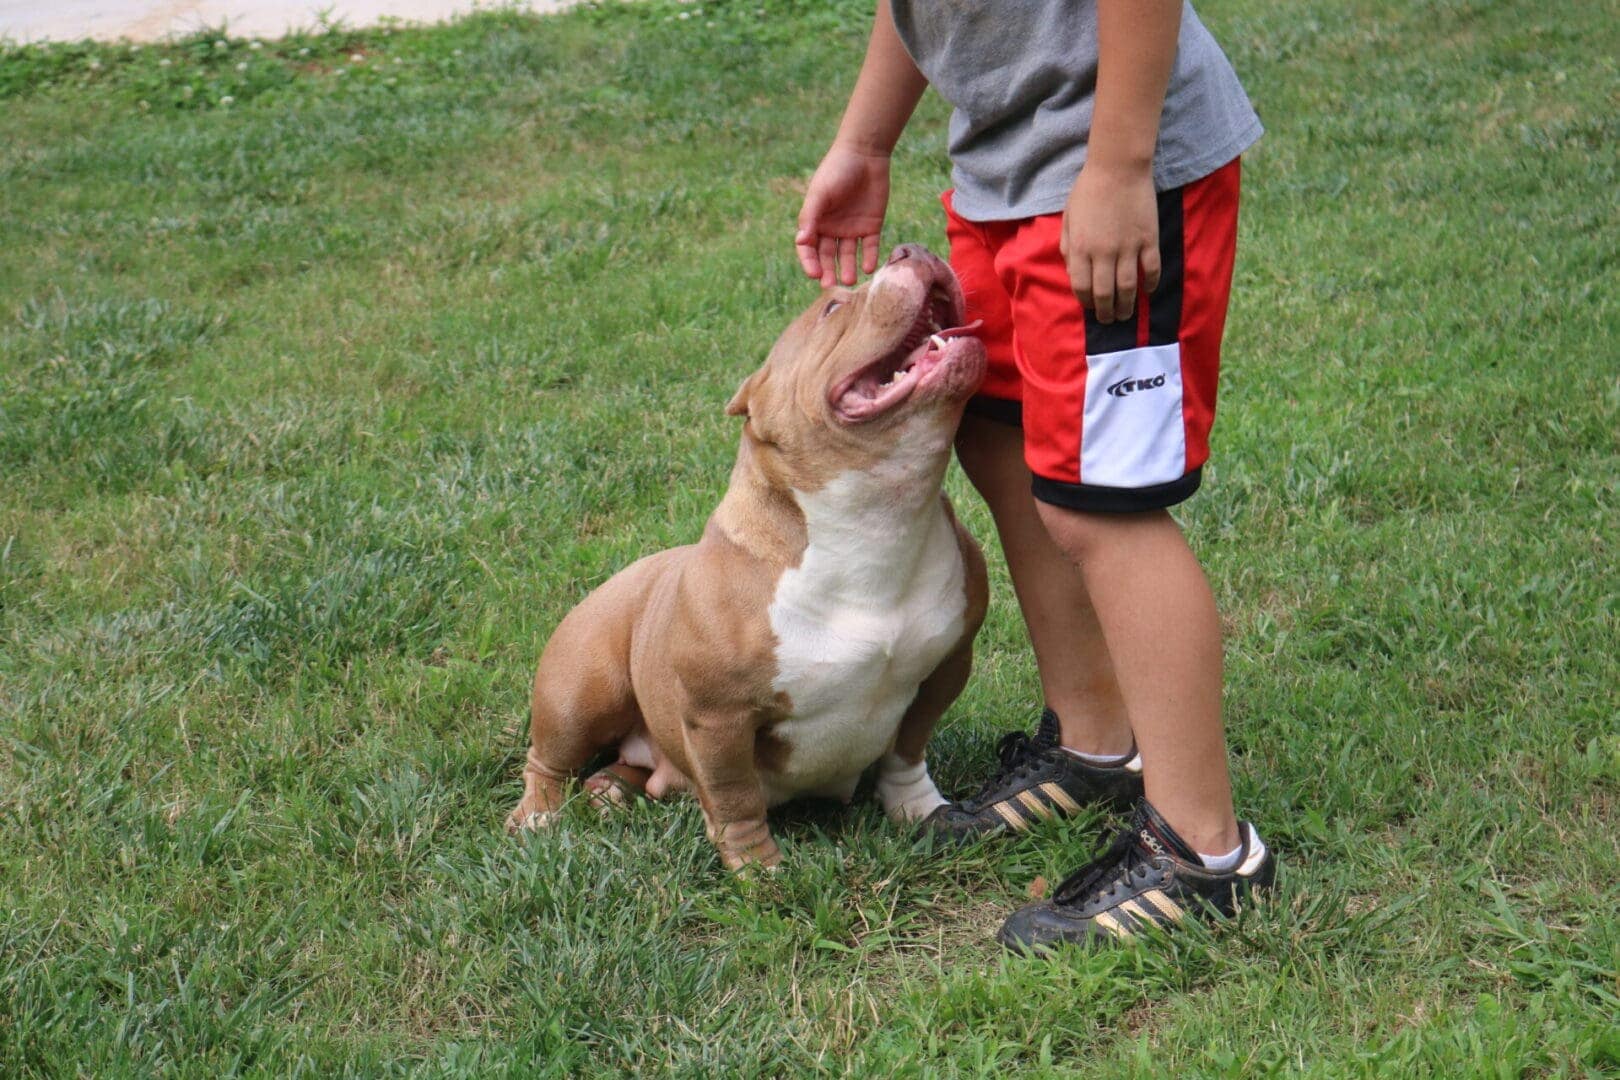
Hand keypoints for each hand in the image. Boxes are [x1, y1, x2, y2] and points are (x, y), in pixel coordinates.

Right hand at [795, 144, 890, 286]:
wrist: (865, 154)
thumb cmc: (837, 170)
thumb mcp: (820, 192)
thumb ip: (810, 216)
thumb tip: (801, 241)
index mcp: (816, 221)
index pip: (809, 249)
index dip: (810, 262)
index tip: (814, 274)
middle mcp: (832, 229)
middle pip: (828, 256)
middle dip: (828, 271)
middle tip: (830, 284)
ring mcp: (852, 229)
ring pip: (848, 255)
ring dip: (848, 268)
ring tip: (850, 279)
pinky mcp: (872, 226)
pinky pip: (870, 247)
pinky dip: (869, 258)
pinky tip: (869, 267)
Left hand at [1060, 161, 1160, 323]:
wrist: (1118, 167)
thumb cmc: (1089, 189)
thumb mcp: (1068, 216)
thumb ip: (1066, 245)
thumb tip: (1071, 271)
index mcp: (1080, 247)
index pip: (1081, 287)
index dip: (1085, 302)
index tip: (1089, 307)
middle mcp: (1103, 252)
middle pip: (1104, 294)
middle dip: (1106, 312)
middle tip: (1109, 319)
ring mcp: (1128, 247)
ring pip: (1128, 287)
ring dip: (1127, 306)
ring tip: (1126, 315)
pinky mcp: (1148, 239)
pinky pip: (1152, 269)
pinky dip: (1151, 284)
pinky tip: (1148, 291)